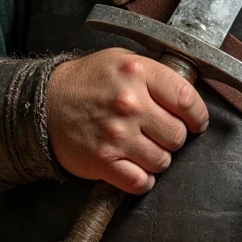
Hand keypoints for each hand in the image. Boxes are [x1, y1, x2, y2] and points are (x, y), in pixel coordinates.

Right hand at [47, 49, 208, 194]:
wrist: (43, 104)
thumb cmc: (86, 82)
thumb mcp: (121, 60)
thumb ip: (155, 74)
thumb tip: (188, 95)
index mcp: (137, 72)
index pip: (187, 99)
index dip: (197, 116)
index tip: (195, 122)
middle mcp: (129, 103)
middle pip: (177, 135)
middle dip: (172, 137)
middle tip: (158, 133)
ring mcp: (116, 134)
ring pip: (162, 161)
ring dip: (156, 159)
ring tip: (142, 148)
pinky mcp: (104, 160)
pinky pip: (140, 182)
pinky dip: (142, 180)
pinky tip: (135, 168)